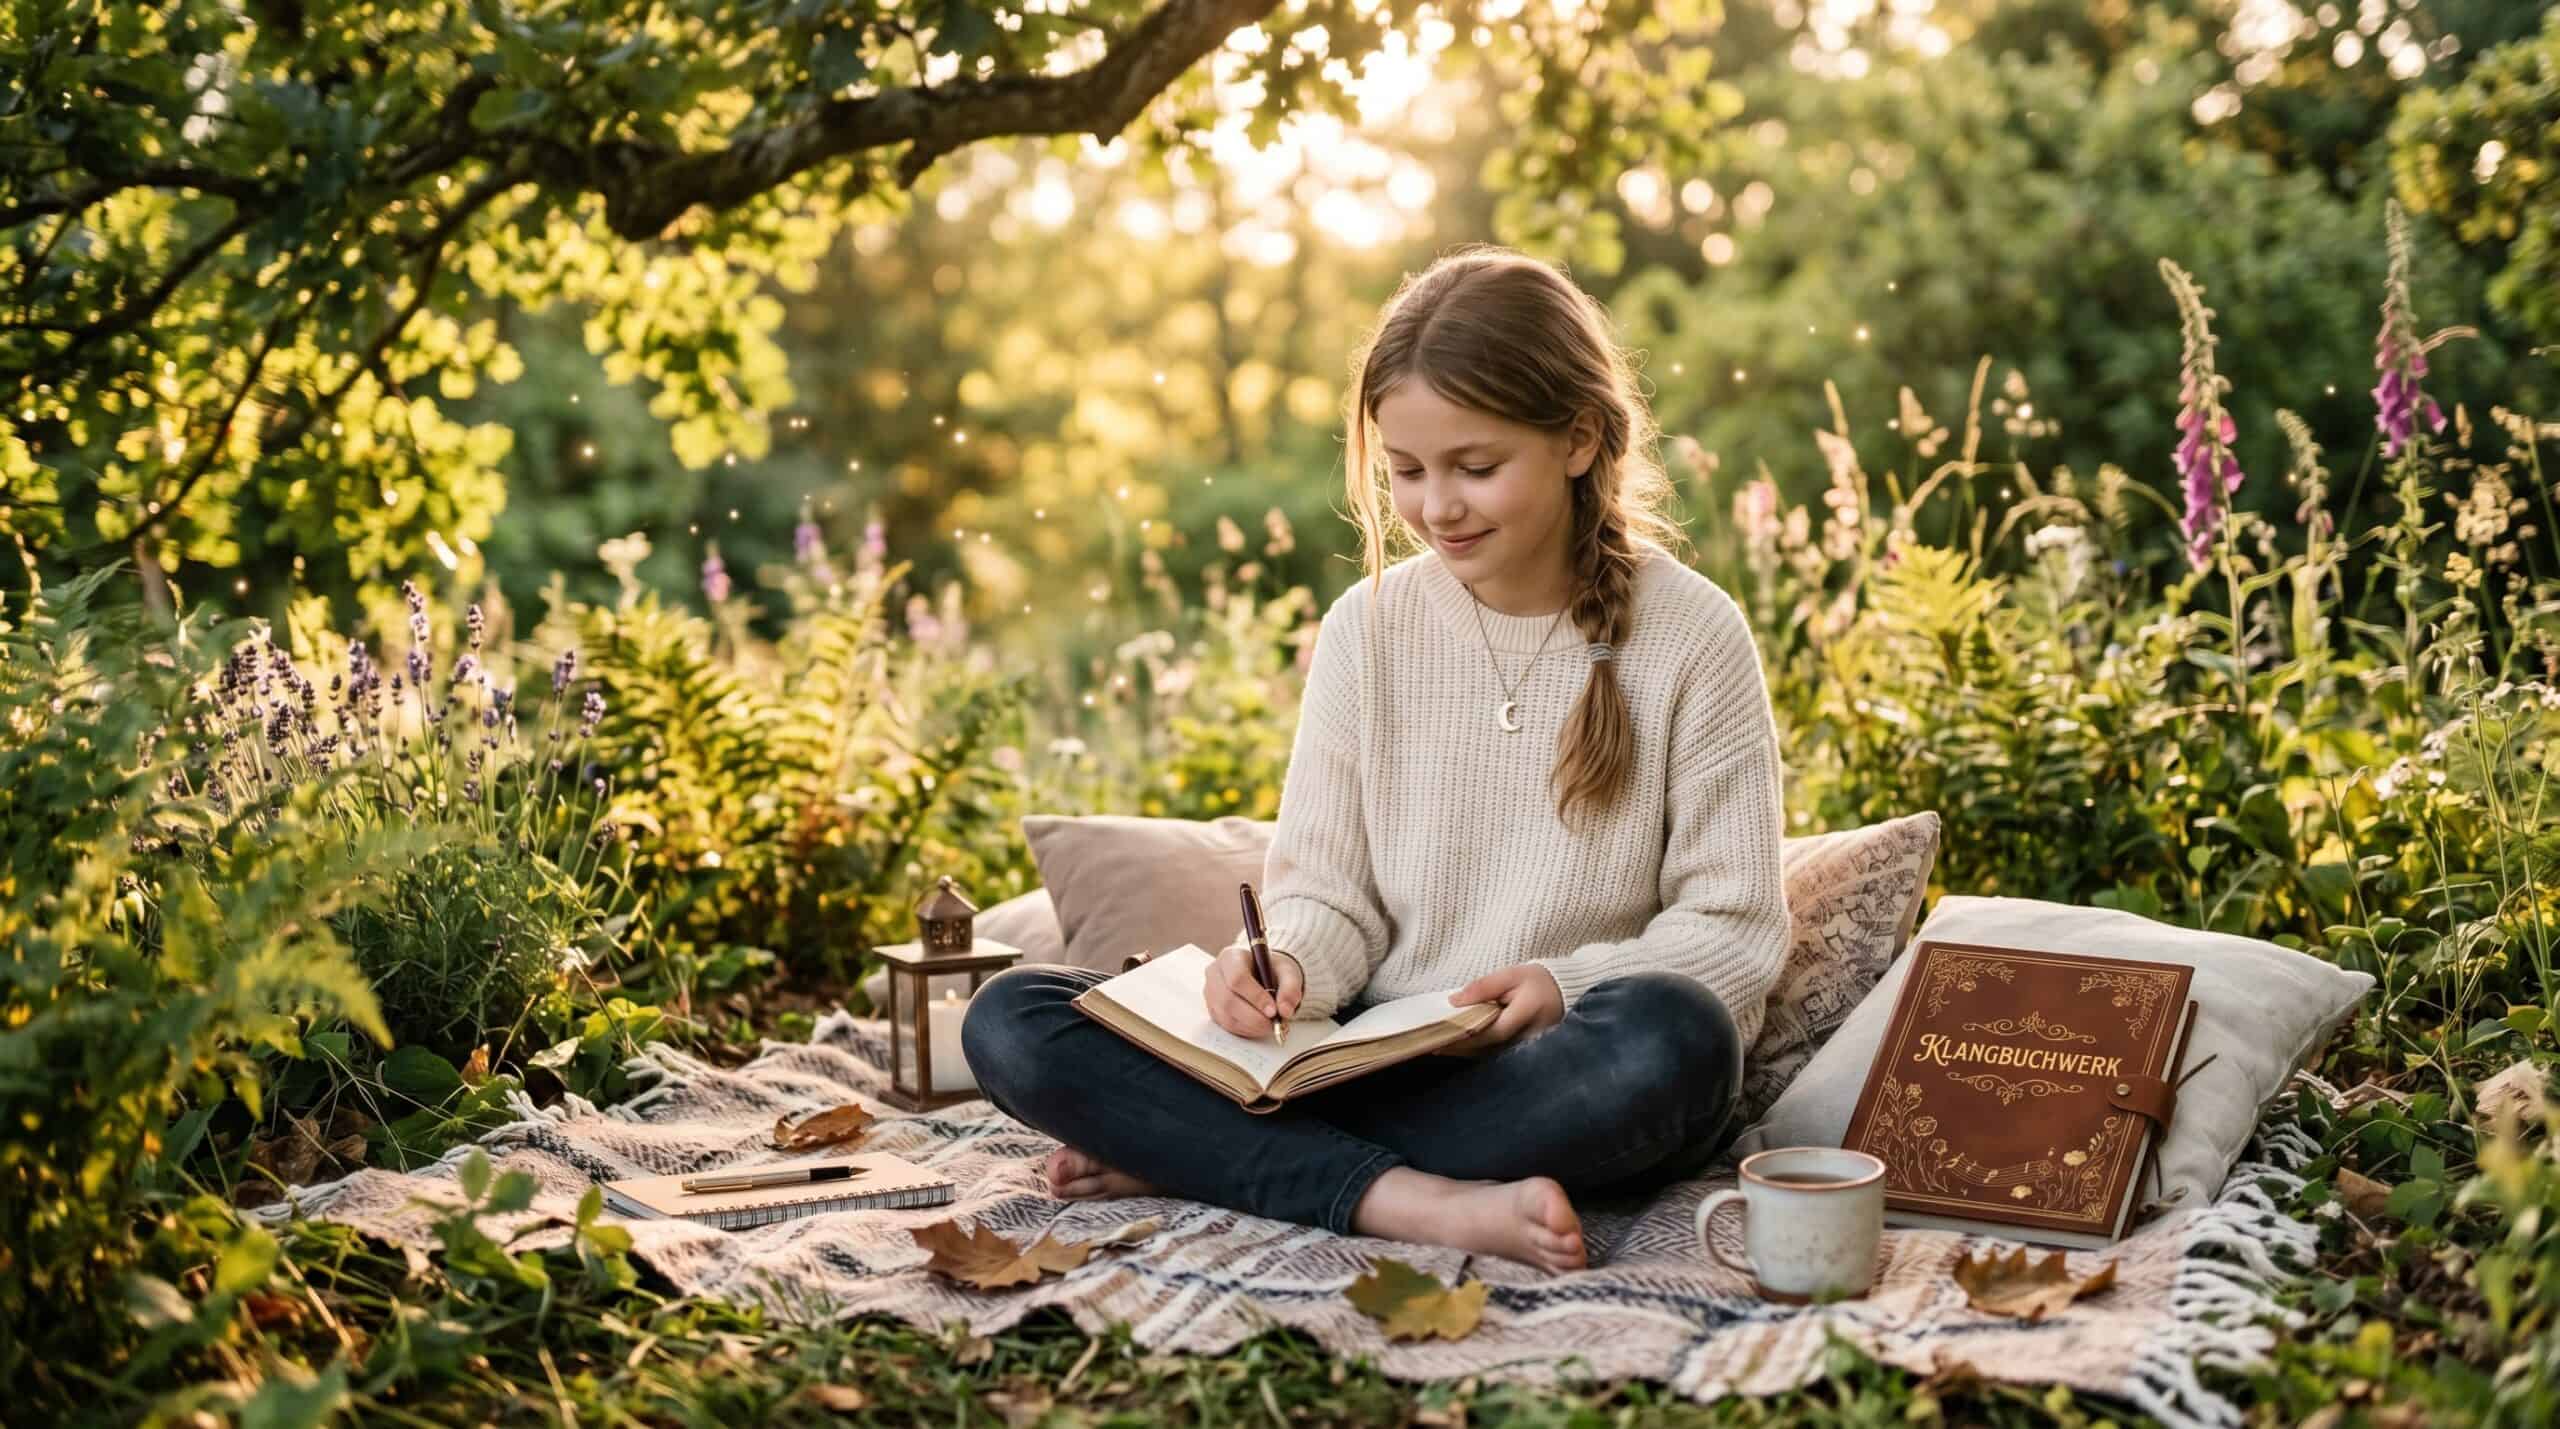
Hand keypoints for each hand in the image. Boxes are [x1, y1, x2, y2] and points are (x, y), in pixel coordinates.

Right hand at [1205, 940, 1303, 1039]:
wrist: (1263, 975)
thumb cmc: (1272, 971)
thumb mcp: (1287, 972)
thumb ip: (1290, 988)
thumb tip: (1285, 1010)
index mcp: (1231, 956)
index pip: (1237, 978)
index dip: (1255, 997)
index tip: (1273, 1011)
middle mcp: (1215, 973)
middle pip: (1228, 1000)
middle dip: (1253, 1016)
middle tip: (1273, 1023)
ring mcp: (1211, 993)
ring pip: (1226, 1016)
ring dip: (1251, 1026)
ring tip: (1269, 1025)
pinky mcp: (1213, 1010)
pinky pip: (1226, 1025)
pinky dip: (1246, 1030)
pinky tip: (1259, 1026)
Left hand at [1435, 964, 1565, 1056]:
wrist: (1565, 993)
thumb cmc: (1538, 981)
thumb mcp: (1512, 975)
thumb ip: (1483, 987)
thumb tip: (1454, 1001)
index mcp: (1527, 1015)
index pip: (1491, 1032)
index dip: (1465, 1036)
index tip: (1440, 1036)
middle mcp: (1528, 1037)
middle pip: (1487, 1048)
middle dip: (1458, 1047)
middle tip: (1430, 1045)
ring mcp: (1527, 1048)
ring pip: (1490, 1055)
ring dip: (1464, 1052)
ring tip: (1438, 1047)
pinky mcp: (1523, 1051)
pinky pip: (1496, 1054)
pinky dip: (1476, 1051)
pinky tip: (1458, 1047)